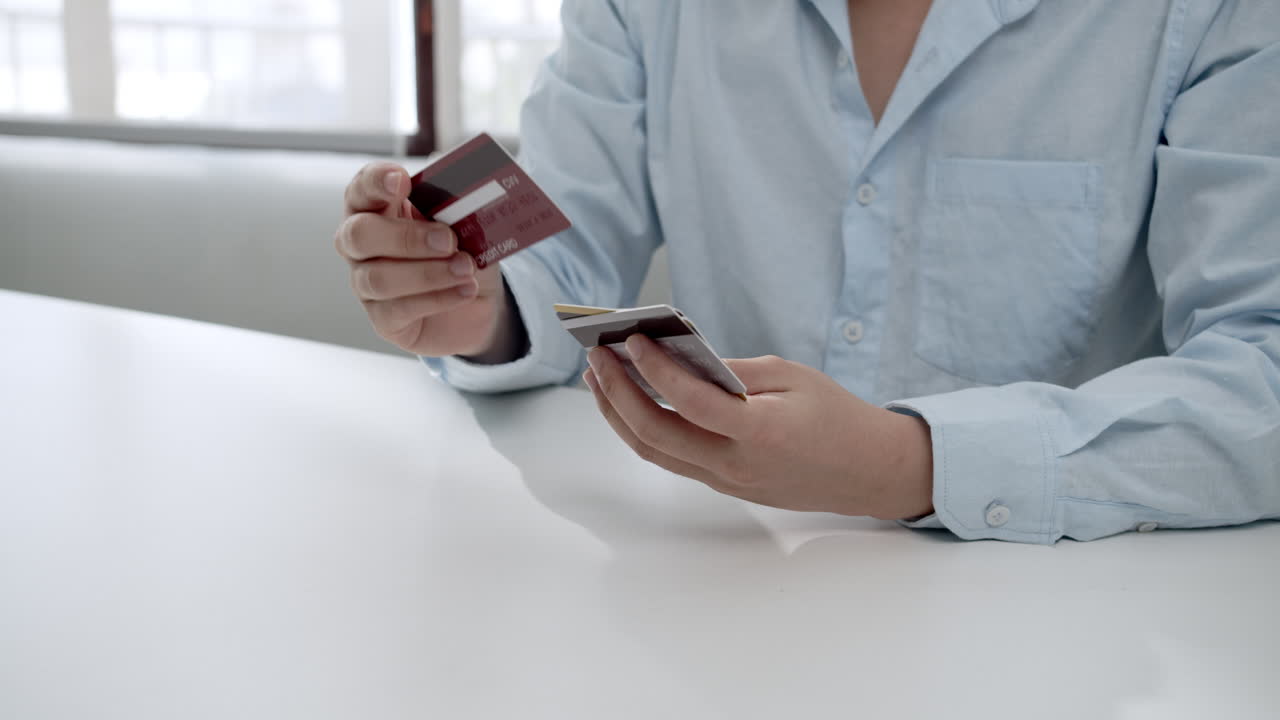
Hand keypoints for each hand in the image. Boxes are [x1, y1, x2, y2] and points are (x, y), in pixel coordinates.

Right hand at [336, 162, 516, 358]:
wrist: (476, 299)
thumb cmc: (460, 250)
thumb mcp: (464, 222)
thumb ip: (453, 205)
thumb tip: (463, 191)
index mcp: (376, 209)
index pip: (361, 188)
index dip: (375, 182)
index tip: (400, 179)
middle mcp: (360, 246)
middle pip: (358, 235)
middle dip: (406, 237)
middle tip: (448, 240)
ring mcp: (366, 284)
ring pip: (378, 278)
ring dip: (428, 272)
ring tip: (466, 268)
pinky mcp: (383, 319)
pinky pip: (399, 310)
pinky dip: (438, 298)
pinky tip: (465, 290)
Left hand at [583, 335, 934, 519]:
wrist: (867, 472)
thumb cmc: (835, 415)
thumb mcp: (791, 376)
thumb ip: (733, 370)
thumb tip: (678, 357)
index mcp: (760, 433)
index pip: (691, 402)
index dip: (656, 369)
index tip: (634, 339)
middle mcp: (736, 465)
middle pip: (655, 434)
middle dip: (618, 392)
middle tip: (598, 355)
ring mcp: (726, 482)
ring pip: (654, 451)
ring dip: (619, 413)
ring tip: (601, 376)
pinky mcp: (723, 487)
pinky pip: (671, 457)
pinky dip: (644, 427)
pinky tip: (632, 399)